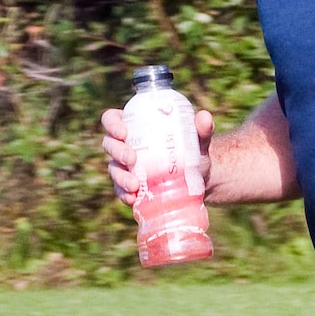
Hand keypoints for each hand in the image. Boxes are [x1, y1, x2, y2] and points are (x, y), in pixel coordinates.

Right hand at [100, 105, 215, 203]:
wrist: (199, 179)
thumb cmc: (193, 151)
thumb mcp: (198, 139)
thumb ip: (201, 129)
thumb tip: (204, 117)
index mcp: (135, 126)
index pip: (112, 119)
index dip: (112, 124)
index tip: (124, 132)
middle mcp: (126, 145)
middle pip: (109, 144)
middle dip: (117, 151)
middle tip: (132, 159)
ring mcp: (125, 167)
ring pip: (113, 168)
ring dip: (120, 177)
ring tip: (134, 185)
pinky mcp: (130, 186)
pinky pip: (120, 190)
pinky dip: (124, 194)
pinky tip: (132, 198)